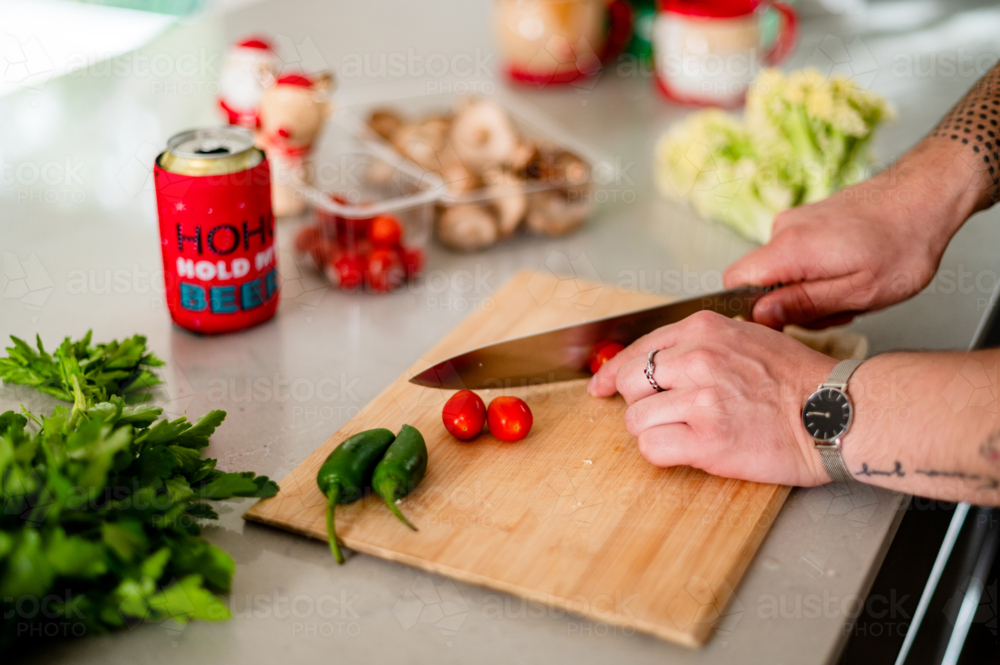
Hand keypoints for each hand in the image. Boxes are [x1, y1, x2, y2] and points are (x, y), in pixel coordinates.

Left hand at [588, 311, 837, 485]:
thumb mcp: (746, 338)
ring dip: (653, 431)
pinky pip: (652, 448)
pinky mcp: (707, 440)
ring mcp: (701, 399)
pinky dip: (662, 454)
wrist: (836, 413)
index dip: (613, 372)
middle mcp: (698, 359)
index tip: (601, 386)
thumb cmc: (798, 380)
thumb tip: (655, 359)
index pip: (637, 349)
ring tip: (688, 433)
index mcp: (704, 329)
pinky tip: (689, 449)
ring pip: (636, 419)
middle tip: (660, 414)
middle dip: (638, 402)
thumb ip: (700, 343)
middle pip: (628, 383)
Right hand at [723, 145, 976, 328]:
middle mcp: (784, 229)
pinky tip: (852, 271)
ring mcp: (796, 221)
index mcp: (790, 248)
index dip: (749, 310)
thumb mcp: (859, 292)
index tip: (784, 323)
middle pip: (760, 280)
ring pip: (782, 270)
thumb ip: (804, 305)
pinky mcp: (809, 220)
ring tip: (853, 288)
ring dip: (810, 289)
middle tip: (837, 308)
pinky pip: (797, 256)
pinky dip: (818, 272)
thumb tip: (761, 316)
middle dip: (792, 303)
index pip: (734, 283)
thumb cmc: (904, 242)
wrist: (928, 194)